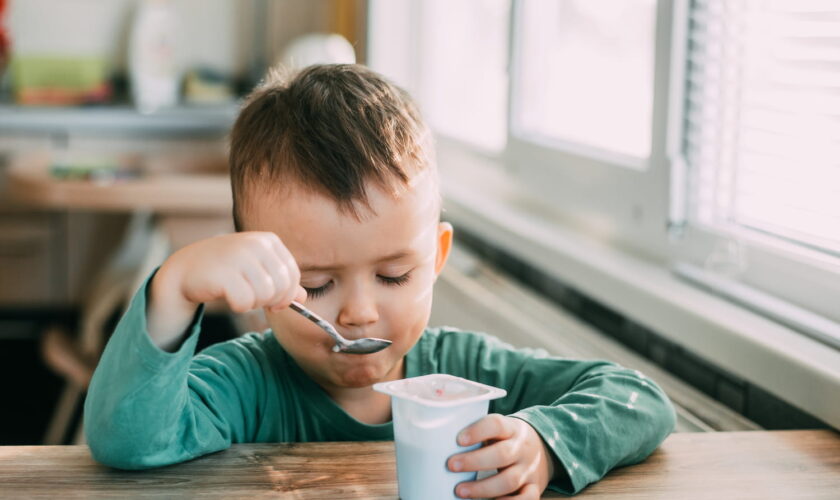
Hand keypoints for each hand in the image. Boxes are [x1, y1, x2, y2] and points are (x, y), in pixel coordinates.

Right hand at [148, 232, 305, 348]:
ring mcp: (239, 256)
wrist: (185, 269)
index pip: (293, 275)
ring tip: (238, 294)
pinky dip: (238, 307)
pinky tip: (228, 297)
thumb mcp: (257, 271)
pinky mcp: (224, 273)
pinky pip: (245, 303)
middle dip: (270, 301)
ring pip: (265, 296)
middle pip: (282, 287)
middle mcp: (255, 244)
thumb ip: (281, 282)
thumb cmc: (225, 270)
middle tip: (252, 299)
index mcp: (268, 240)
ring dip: (253, 303)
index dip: (286, 294)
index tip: (272, 301)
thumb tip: (303, 298)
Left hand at [447, 414, 554, 498]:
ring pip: (510, 480)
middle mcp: (522, 447)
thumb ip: (478, 434)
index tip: (458, 439)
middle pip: (502, 454)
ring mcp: (529, 468)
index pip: (496, 424)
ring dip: (483, 488)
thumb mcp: (498, 431)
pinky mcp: (534, 486)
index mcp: (511, 428)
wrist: (543, 449)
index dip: (478, 431)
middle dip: (475, 461)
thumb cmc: (506, 440)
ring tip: (460, 491)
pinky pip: (526, 498)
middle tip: (451, 465)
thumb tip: (438, 442)